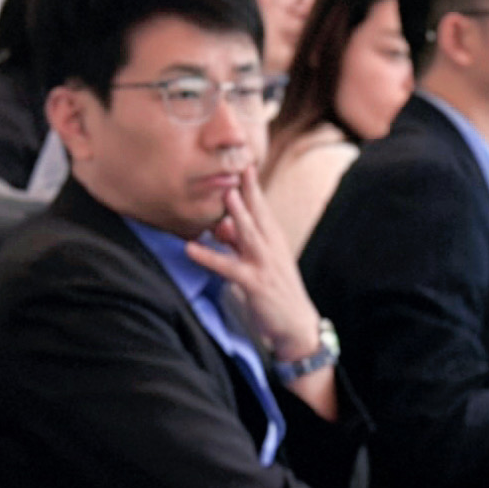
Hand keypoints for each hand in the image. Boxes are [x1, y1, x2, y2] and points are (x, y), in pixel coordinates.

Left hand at [188, 171, 325, 364]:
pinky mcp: (255, 284)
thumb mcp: (259, 262)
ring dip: (239, 215)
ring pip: (250, 235)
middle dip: (250, 190)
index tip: (245, 162)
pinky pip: (229, 268)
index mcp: (274, 241)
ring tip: (227, 196)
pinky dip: (210, 257)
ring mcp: (265, 265)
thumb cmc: (276, 292)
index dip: (253, 186)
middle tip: (239, 165)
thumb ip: (240, 243)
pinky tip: (191, 248)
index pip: (262, 208)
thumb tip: (220, 225)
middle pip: (260, 214)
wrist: (296, 325)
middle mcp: (272, 248)